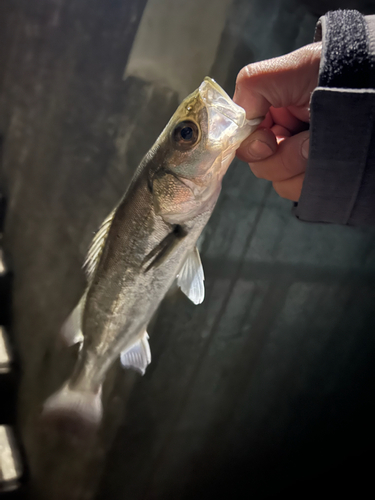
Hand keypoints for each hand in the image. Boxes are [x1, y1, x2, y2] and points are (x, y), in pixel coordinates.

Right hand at [233, 43, 321, 200]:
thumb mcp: (281, 72)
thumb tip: (238, 128)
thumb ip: (249, 91)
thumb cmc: (329, 72)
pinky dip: (312, 179)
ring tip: (319, 144)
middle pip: (260, 167)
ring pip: (280, 183)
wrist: (371, 87)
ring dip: (299, 165)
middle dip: (281, 156)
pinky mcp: (317, 177)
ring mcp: (301, 160)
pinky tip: (326, 159)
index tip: (269, 140)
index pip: (244, 143)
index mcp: (270, 116)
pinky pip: (300, 192)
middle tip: (304, 139)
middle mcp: (283, 139)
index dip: (252, 146)